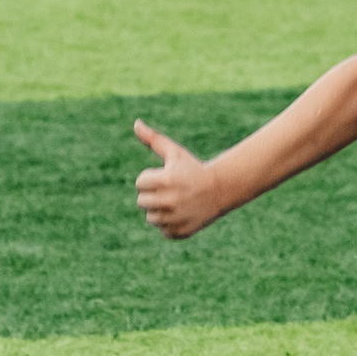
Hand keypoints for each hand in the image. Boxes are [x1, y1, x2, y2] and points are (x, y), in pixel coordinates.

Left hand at [133, 120, 226, 238]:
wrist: (220, 190)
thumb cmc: (193, 169)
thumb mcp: (175, 152)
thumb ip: (153, 139)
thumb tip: (135, 123)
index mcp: (165, 180)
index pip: (139, 183)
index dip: (152, 178)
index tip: (168, 177)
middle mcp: (169, 201)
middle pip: (142, 201)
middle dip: (153, 195)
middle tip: (172, 190)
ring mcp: (175, 218)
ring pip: (151, 218)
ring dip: (160, 210)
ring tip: (177, 202)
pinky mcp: (179, 232)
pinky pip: (163, 230)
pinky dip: (170, 224)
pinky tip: (183, 213)